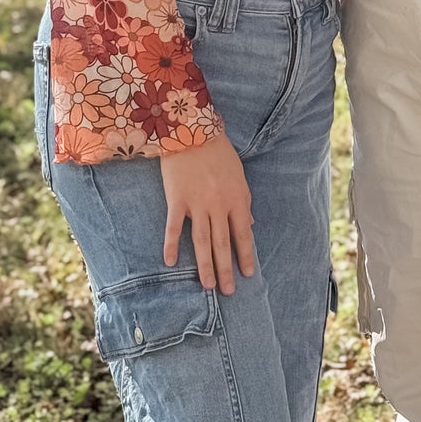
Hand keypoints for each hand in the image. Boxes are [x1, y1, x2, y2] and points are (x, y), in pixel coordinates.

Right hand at [160, 133, 255, 293]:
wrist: (191, 130)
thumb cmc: (218, 151)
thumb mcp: (239, 175)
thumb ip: (243, 201)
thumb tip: (249, 223)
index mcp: (237, 198)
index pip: (243, 234)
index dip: (246, 255)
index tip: (248, 274)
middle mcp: (218, 205)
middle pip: (223, 243)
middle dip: (226, 269)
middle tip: (229, 291)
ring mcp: (197, 204)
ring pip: (202, 241)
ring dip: (205, 266)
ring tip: (208, 286)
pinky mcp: (177, 200)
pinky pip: (174, 228)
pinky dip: (172, 245)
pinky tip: (171, 262)